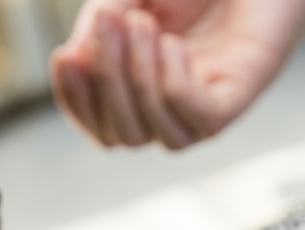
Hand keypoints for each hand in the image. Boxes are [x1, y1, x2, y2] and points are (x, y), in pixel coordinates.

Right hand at [51, 0, 304, 148]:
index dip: (76, 102)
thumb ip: (101, 24)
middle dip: (105, 80)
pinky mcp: (240, 97)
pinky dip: (174, 86)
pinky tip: (175, 45)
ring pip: (157, 134)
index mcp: (144, 87)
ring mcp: (208, 104)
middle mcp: (176, 105)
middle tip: (108, 20)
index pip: (102, 125)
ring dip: (137, 80)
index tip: (65, 57)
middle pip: (124, 135)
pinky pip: (199, 121)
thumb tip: (76, 62)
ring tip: (144, 23)